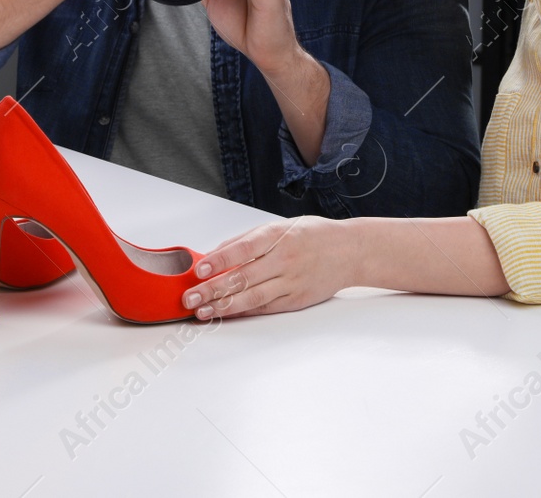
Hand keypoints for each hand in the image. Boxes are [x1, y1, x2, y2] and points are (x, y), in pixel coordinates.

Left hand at [182, 216, 354, 318]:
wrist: (350, 251)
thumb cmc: (312, 235)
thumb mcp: (279, 226)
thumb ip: (246, 240)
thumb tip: (214, 254)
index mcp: (278, 236)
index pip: (243, 249)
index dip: (219, 260)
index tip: (199, 269)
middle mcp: (284, 260)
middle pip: (243, 277)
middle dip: (213, 290)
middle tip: (191, 297)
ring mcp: (291, 282)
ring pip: (253, 297)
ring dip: (224, 306)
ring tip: (203, 311)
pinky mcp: (296, 300)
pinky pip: (266, 307)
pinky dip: (244, 311)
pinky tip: (227, 314)